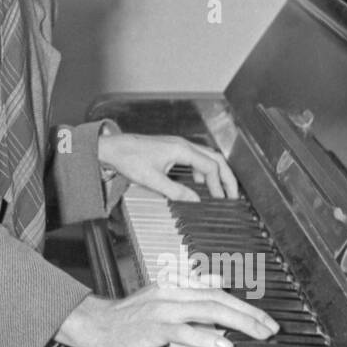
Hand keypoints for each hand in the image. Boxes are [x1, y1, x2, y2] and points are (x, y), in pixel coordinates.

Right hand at [57, 279, 278, 346]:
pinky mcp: (153, 327)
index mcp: (175, 283)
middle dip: (250, 313)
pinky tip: (224, 344)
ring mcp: (163, 308)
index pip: (218, 291)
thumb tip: (216, 287)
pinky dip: (206, 336)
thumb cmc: (128, 317)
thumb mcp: (161, 298)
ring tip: (260, 334)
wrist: (94, 324)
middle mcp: (172, 291)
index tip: (266, 319)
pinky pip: (184, 330)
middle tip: (272, 328)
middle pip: (219, 298)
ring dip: (239, 322)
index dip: (245, 304)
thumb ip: (188, 292)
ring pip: (208, 309)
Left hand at [98, 131, 238, 200]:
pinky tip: (198, 183)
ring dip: (215, 173)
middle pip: (215, 158)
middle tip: (233, 194)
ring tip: (218, 191)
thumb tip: (195, 201)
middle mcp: (183, 145)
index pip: (211, 166)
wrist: (114, 148)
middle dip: (227, 176)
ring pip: (207, 157)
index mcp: (182, 150)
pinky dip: (202, 170)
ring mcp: (178, 145)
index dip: (219, 184)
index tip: (222, 199)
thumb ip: (176, 191)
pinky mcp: (172, 148)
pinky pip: (195, 157)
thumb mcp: (153, 180)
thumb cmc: (130, 159)